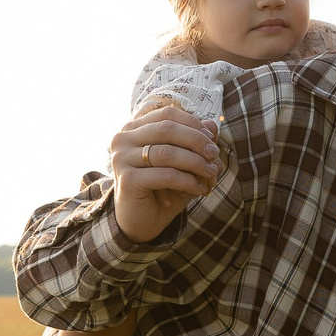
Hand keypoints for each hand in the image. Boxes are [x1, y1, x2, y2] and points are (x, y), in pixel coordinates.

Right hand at [109, 94, 218, 241]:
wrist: (140, 221)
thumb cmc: (162, 188)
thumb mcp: (181, 162)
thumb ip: (194, 142)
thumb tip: (213, 124)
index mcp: (133, 129)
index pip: (167, 115)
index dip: (192, 123)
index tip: (211, 139)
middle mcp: (122, 140)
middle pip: (167, 128)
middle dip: (196, 140)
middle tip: (214, 154)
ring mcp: (121, 159)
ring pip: (167, 152)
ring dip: (195, 162)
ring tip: (211, 173)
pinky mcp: (127, 180)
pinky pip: (166, 175)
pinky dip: (188, 181)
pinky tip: (200, 190)